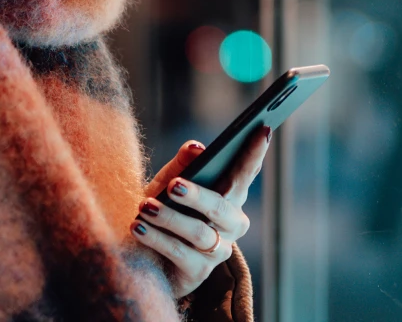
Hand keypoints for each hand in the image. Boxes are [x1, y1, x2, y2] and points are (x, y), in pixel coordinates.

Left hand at [133, 127, 270, 297]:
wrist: (143, 255)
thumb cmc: (162, 210)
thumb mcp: (167, 183)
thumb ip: (182, 165)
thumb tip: (196, 147)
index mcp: (230, 196)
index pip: (245, 173)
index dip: (255, 153)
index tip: (263, 129)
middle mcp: (231, 224)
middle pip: (221, 206)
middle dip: (197, 195)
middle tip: (174, 186)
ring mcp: (217, 250)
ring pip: (199, 232)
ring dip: (169, 218)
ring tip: (145, 208)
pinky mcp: (198, 272)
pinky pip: (179, 253)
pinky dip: (157, 239)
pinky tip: (138, 227)